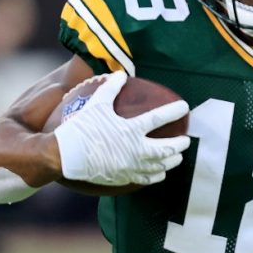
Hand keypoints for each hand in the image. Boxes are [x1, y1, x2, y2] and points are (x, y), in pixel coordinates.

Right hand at [55, 72, 190, 186]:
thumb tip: (121, 73)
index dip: (174, 111)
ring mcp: (130, 166)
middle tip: (186, 140)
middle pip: (166, 148)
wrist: (66, 156)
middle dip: (180, 144)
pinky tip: (160, 173)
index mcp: (130, 130)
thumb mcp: (96, 104)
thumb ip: (110, 88)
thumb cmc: (81, 128)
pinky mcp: (124, 177)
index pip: (159, 119)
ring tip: (177, 157)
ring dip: (171, 161)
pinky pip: (145, 179)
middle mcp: (135, 150)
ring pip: (159, 166)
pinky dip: (156, 175)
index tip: (185, 107)